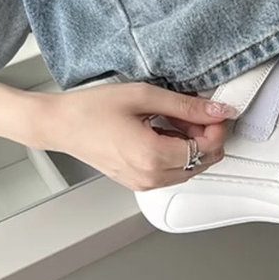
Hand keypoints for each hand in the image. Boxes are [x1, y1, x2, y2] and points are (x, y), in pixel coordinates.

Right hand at [28, 82, 235, 190]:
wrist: (60, 124)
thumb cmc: (92, 109)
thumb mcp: (144, 96)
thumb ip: (186, 106)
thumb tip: (218, 110)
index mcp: (153, 156)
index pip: (207, 149)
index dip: (217, 128)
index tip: (213, 111)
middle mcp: (150, 177)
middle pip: (202, 162)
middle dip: (207, 137)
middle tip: (193, 111)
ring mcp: (143, 183)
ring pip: (189, 169)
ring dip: (192, 145)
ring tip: (174, 119)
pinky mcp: (137, 182)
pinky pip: (171, 172)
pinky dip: (176, 153)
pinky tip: (163, 131)